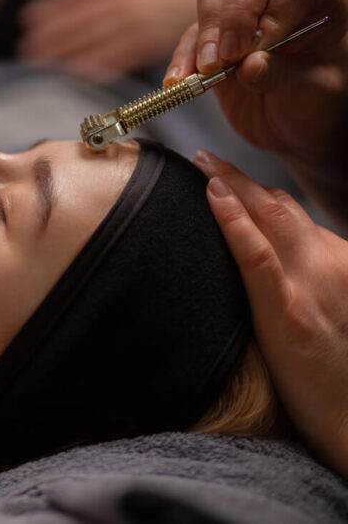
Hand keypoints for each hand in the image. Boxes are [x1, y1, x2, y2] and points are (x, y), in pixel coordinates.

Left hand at [18, 0, 198, 81]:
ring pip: (97, 40)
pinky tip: (78, 75)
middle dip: (52, 34)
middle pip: (82, 20)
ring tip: (40, 63)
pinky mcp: (155, 43)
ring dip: (66, 53)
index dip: (53, 7)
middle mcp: (128, 2)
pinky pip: (123, 57)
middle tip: (25, 48)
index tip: (27, 18)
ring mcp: (141, 23)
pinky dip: (100, 66)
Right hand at [165, 0, 347, 171]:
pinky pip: (190, 32)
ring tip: (208, 70)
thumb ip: (285, 76)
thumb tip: (249, 66)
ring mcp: (244, 10)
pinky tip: (180, 80)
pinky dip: (182, 56)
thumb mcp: (315, 93)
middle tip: (229, 57)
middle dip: (234, 12)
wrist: (296, 125)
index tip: (261, 49)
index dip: (274, 10)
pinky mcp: (214, 34)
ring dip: (206, 31)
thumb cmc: (319, 102)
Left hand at [194, 150, 347, 479]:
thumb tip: (254, 265)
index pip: (292, 216)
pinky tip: (214, 197)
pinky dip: (235, 222)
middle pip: (280, 207)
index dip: (257, 193)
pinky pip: (258, 255)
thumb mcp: (325, 315)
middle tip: (203, 156)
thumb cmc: (336, 377)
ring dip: (232, 185)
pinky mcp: (289, 311)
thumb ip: (296, 284)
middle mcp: (330, 264)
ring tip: (201, 164)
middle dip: (240, 177)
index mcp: (338, 263)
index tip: (224, 175)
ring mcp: (312, 285)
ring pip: (270, 218)